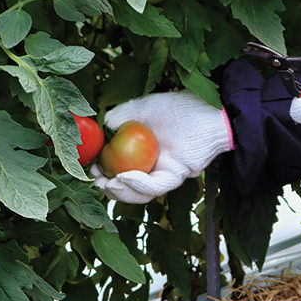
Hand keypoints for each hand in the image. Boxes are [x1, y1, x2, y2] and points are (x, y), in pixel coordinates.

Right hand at [92, 92, 232, 202]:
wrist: (209, 110)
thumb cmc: (180, 107)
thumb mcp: (143, 108)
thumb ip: (122, 115)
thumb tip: (103, 126)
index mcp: (143, 155)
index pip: (119, 170)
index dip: (104, 174)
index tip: (91, 168)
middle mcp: (153, 168)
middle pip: (129, 188)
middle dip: (110, 189)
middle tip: (96, 181)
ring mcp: (166, 173)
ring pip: (142, 193)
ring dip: (122, 191)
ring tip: (108, 183)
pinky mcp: (178, 175)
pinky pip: (157, 185)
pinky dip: (139, 184)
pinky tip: (125, 177)